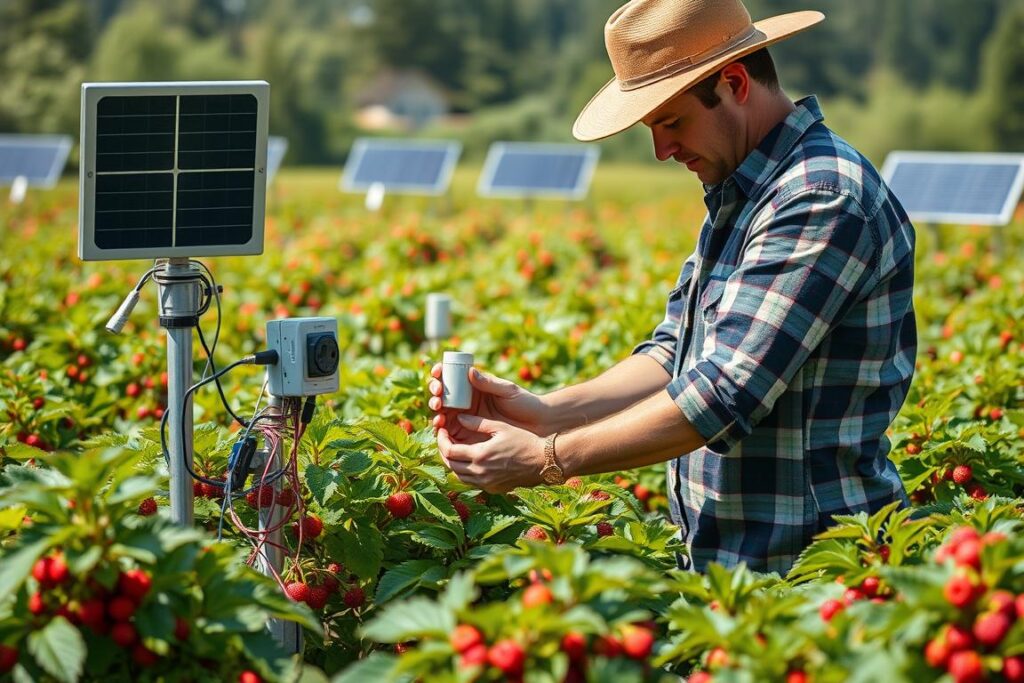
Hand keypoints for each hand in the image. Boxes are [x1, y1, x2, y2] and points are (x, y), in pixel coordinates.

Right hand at [427, 364, 548, 446]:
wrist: (536, 425)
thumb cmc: (524, 403)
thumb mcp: (507, 390)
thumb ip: (489, 383)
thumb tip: (470, 371)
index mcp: (474, 386)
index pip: (451, 377)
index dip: (440, 373)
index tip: (438, 372)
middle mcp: (466, 401)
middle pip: (441, 394)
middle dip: (434, 391)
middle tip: (438, 393)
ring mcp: (464, 417)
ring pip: (441, 411)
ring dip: (434, 408)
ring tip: (438, 407)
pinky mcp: (466, 434)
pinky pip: (448, 431)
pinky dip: (440, 427)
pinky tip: (439, 424)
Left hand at [437, 414, 545, 492]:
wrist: (544, 462)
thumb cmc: (524, 441)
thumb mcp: (500, 427)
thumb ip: (478, 423)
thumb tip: (459, 417)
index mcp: (480, 455)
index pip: (449, 451)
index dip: (441, 440)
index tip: (441, 431)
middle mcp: (480, 473)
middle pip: (450, 465)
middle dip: (443, 452)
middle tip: (444, 440)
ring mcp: (486, 483)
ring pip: (459, 476)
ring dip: (453, 463)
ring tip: (454, 450)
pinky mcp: (493, 488)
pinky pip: (471, 482)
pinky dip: (465, 472)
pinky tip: (469, 461)